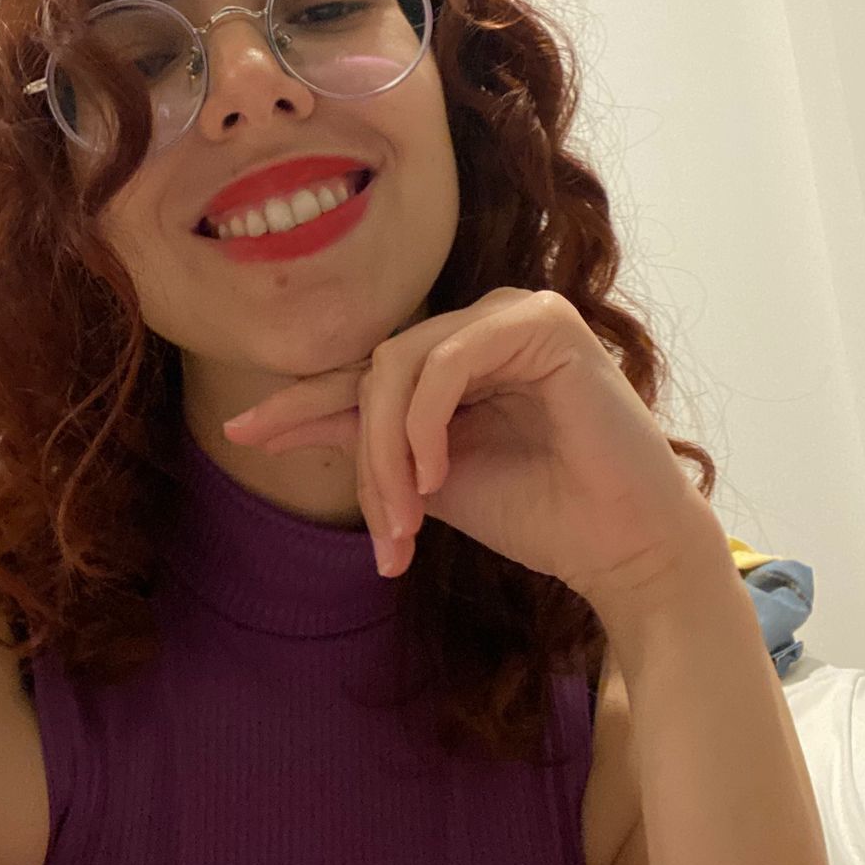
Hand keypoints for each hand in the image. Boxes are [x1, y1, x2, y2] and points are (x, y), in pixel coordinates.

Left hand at [222, 288, 717, 604]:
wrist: (623, 549)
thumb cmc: (537, 514)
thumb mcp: (425, 479)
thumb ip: (366, 442)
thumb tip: (280, 422)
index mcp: (456, 357)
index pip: (364, 373)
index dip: (300, 403)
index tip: (241, 433)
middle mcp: (479, 325)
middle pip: (375, 371)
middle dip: (364, 457)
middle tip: (385, 538)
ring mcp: (511, 315)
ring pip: (400, 365)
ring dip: (390, 451)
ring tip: (407, 521)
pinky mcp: (543, 323)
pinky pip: (446, 362)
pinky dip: (425, 422)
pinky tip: (436, 476)